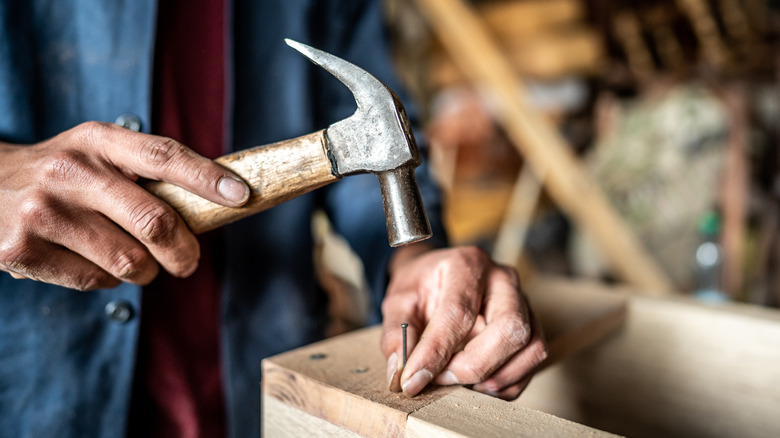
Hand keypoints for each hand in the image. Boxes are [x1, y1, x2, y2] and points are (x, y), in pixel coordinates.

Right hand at [0, 122, 248, 289]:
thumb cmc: (64, 173)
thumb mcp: (99, 153)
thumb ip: (148, 171)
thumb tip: (218, 202)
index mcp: (98, 141)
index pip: (164, 156)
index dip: (207, 178)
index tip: (241, 196)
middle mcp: (70, 172)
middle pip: (155, 222)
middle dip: (184, 252)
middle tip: (188, 261)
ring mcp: (44, 213)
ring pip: (130, 262)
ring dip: (145, 270)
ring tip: (132, 257)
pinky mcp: (24, 251)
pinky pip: (97, 281)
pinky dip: (108, 279)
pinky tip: (92, 260)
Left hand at [381, 246, 546, 399]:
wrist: (437, 277)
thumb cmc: (420, 287)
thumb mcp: (398, 301)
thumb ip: (397, 335)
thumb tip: (401, 373)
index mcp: (467, 264)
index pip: (459, 313)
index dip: (436, 352)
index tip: (414, 379)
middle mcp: (503, 280)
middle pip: (509, 329)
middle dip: (475, 366)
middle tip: (443, 378)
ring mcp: (523, 302)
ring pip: (530, 348)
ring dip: (495, 378)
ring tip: (460, 382)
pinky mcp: (531, 325)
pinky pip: (532, 362)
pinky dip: (507, 384)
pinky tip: (478, 384)